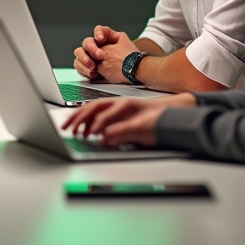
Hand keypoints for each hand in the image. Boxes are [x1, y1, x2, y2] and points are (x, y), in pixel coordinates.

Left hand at [61, 93, 196, 147]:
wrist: (178, 111)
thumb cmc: (155, 118)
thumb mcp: (130, 127)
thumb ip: (116, 131)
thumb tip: (102, 140)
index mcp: (117, 105)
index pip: (92, 107)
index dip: (77, 115)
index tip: (66, 125)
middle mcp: (122, 104)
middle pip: (95, 107)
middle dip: (79, 118)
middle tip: (68, 128)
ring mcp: (132, 110)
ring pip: (108, 111)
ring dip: (93, 122)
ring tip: (82, 132)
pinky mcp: (142, 120)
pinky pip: (125, 124)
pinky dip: (113, 129)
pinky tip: (103, 136)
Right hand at [74, 25, 137, 82]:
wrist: (134, 74)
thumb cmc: (130, 59)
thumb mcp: (123, 43)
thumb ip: (107, 39)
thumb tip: (97, 39)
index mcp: (108, 39)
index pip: (99, 30)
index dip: (97, 33)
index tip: (99, 39)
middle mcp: (99, 47)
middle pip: (87, 42)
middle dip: (91, 49)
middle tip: (99, 56)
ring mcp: (93, 58)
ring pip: (80, 53)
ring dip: (84, 60)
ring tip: (93, 68)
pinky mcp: (90, 68)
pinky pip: (80, 66)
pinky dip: (84, 69)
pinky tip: (92, 73)